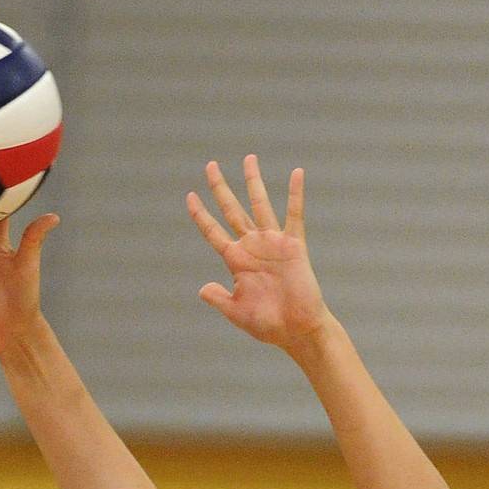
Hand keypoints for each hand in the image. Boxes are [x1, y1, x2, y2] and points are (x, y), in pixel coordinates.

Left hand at [186, 154, 330, 349]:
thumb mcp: (236, 312)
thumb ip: (218, 299)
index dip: (200, 214)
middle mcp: (252, 246)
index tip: (190, 195)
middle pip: (231, 210)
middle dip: (220, 188)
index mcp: (235, 260)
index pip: (213, 231)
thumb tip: (202, 288)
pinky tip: (296, 173)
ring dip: (253, 182)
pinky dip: (296, 194)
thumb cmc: (269, 324)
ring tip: (248, 158)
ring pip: (260, 205)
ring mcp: (273, 243)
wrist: (298, 330)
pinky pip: (294, 215)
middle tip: (210, 165)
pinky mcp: (294, 245)